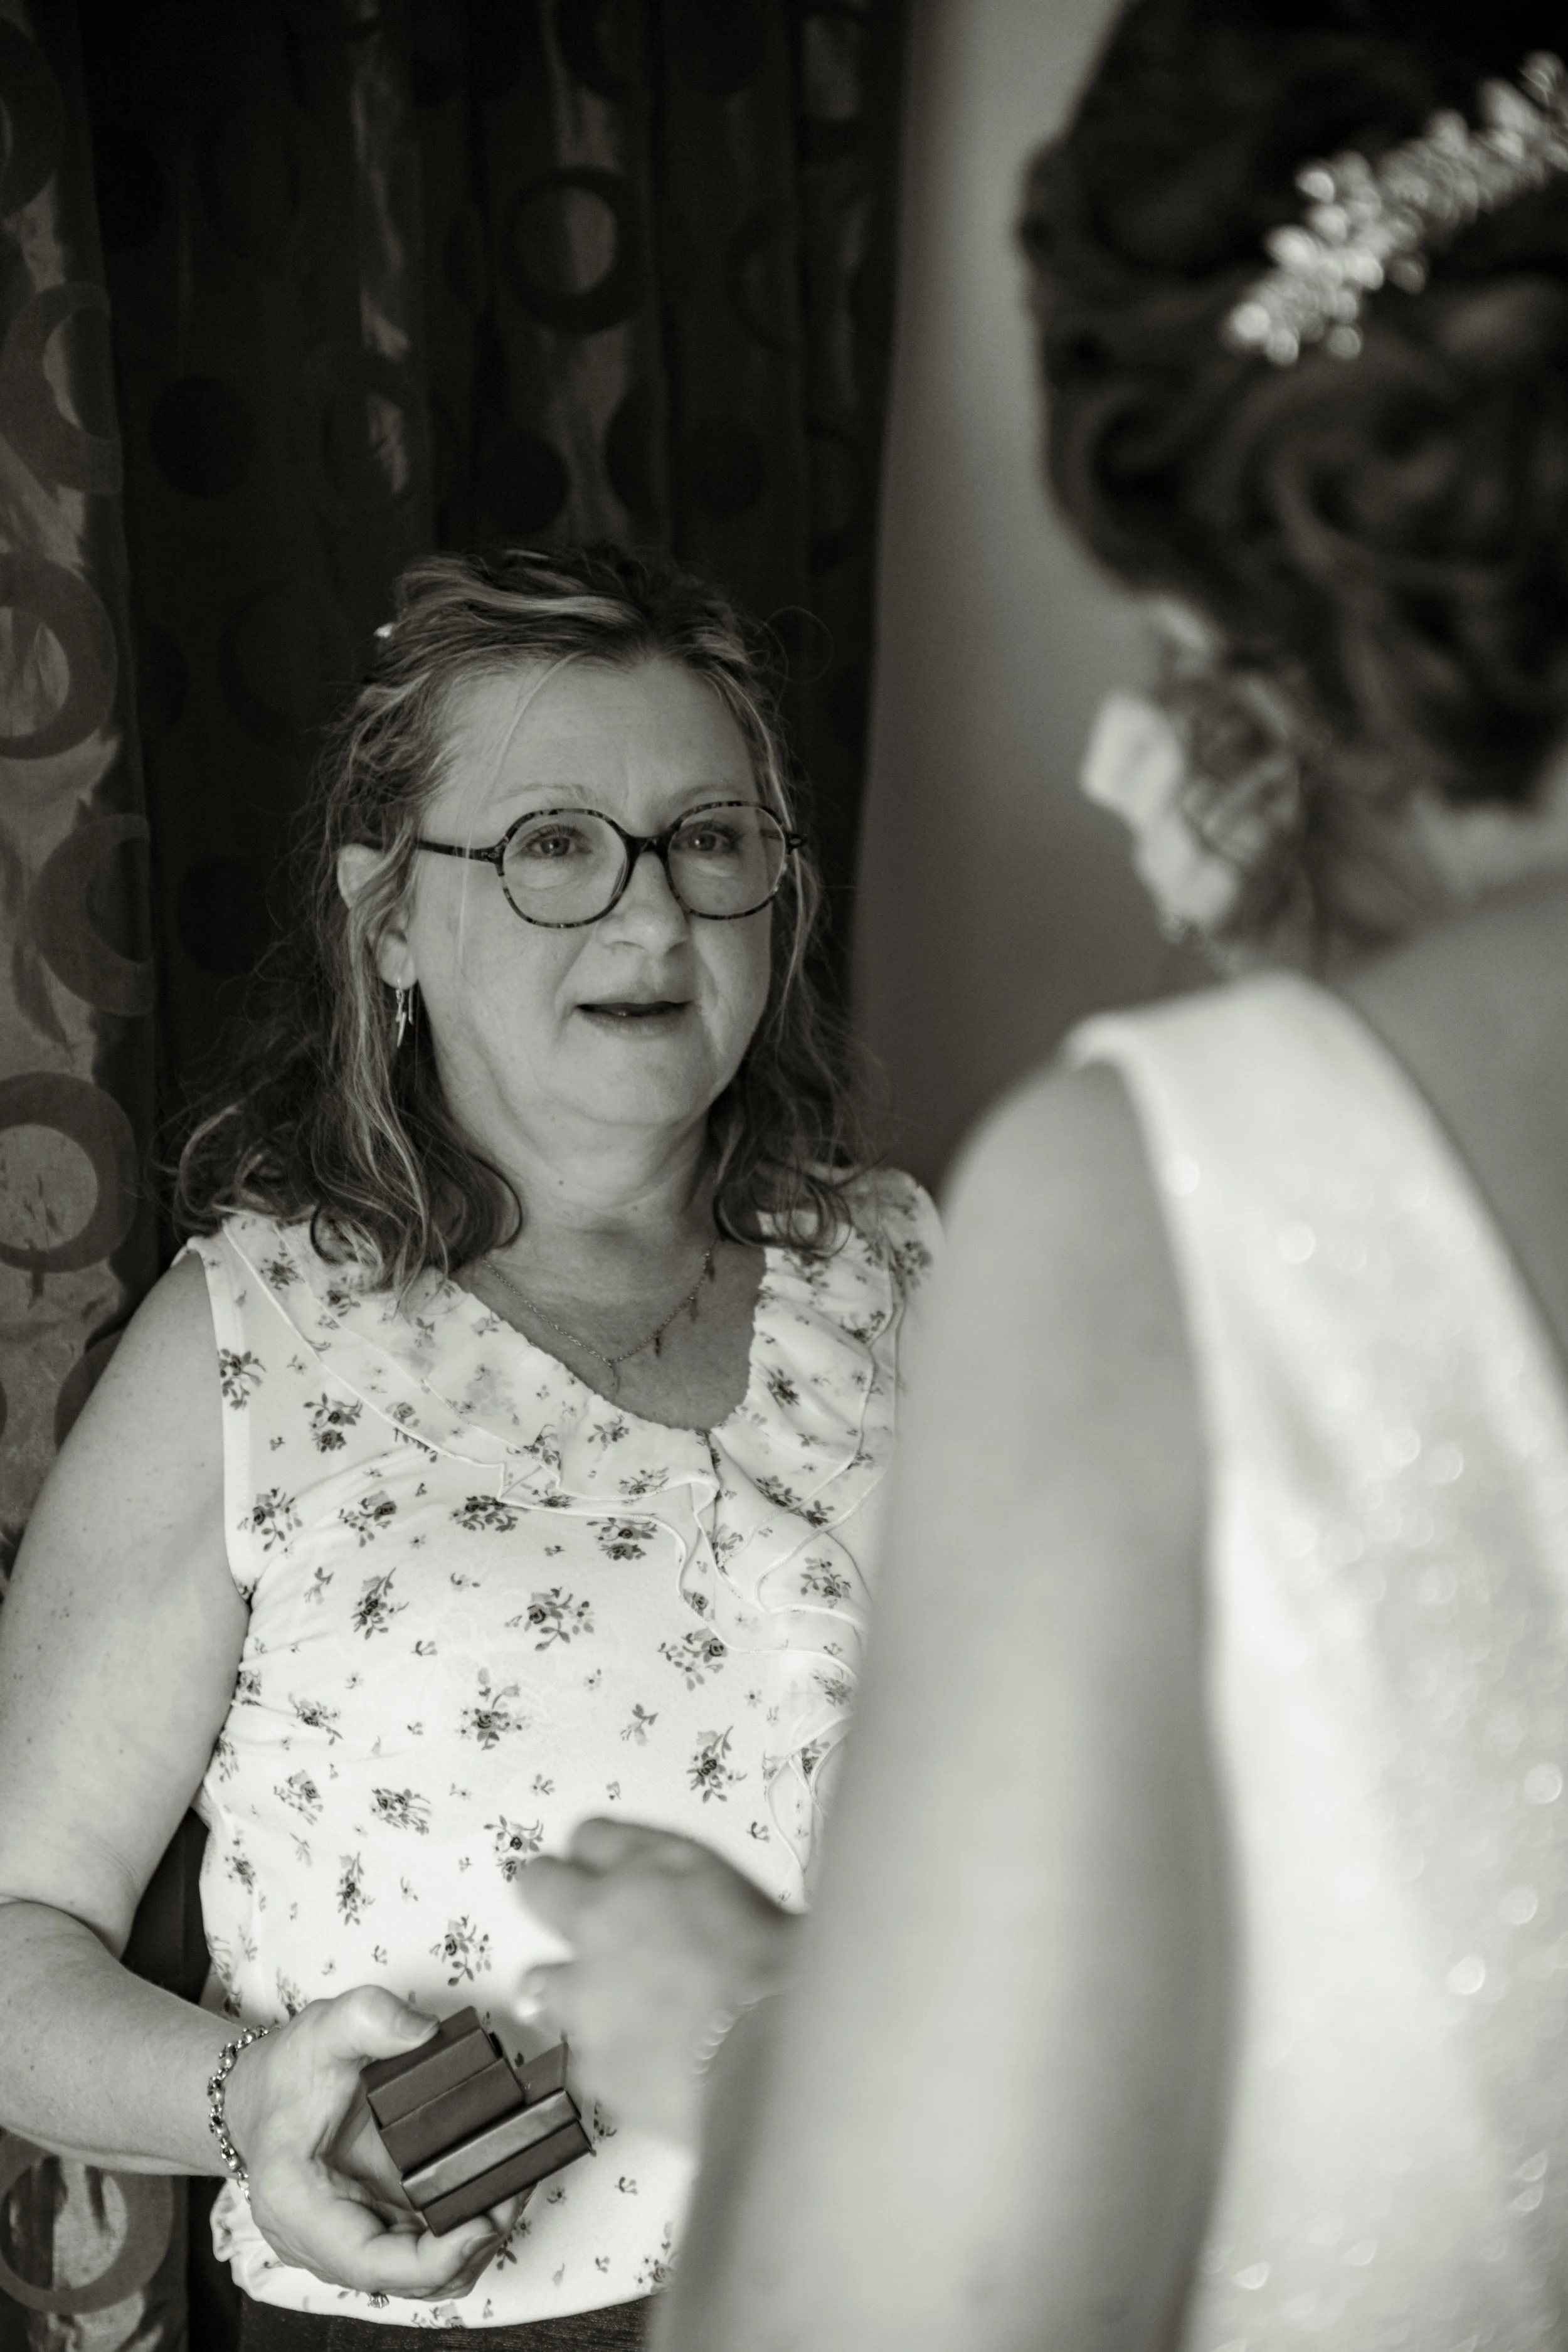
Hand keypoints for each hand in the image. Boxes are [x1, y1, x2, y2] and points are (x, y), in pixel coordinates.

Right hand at [222, 1986, 522, 2299]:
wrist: (262, 2093)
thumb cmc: (287, 2073)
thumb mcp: (324, 2029)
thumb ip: (370, 2018)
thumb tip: (424, 2031)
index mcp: (297, 2205)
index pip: (367, 2262)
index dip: (431, 2259)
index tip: (481, 2225)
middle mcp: (320, 2240)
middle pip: (404, 2276)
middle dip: (467, 2244)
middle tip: (513, 2190)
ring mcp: (348, 2239)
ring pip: (418, 2273)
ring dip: (470, 2242)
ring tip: (510, 2189)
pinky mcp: (371, 2229)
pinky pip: (419, 2252)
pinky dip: (458, 2233)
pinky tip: (487, 2192)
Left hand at [516, 1818, 797, 2147]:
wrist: (767, 2052)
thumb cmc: (776, 1970)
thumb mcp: (751, 1897)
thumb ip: (699, 1888)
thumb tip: (691, 1894)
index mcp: (649, 1866)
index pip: (591, 1835)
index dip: (596, 1851)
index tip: (597, 1859)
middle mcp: (601, 1920)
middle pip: (540, 1885)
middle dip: (549, 1892)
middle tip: (569, 1906)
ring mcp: (584, 1992)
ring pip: (540, 1978)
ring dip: (567, 1985)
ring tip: (606, 2001)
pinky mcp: (587, 2058)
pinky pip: (581, 2051)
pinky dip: (605, 2053)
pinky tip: (643, 2057)